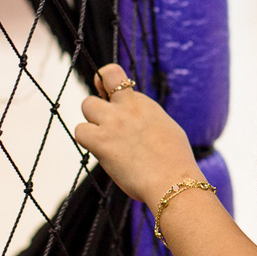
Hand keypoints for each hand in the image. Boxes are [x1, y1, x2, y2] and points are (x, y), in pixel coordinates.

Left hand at [74, 64, 202, 207]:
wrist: (173, 180)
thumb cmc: (175, 162)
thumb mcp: (166, 129)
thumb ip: (146, 119)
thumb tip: (137, 122)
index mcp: (143, 104)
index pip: (115, 75)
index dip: (105, 81)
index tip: (106, 93)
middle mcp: (128, 107)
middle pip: (100, 82)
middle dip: (99, 103)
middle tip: (105, 124)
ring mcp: (113, 122)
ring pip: (87, 105)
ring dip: (92, 122)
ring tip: (106, 141)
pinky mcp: (102, 141)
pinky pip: (80, 131)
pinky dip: (87, 141)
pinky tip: (102, 152)